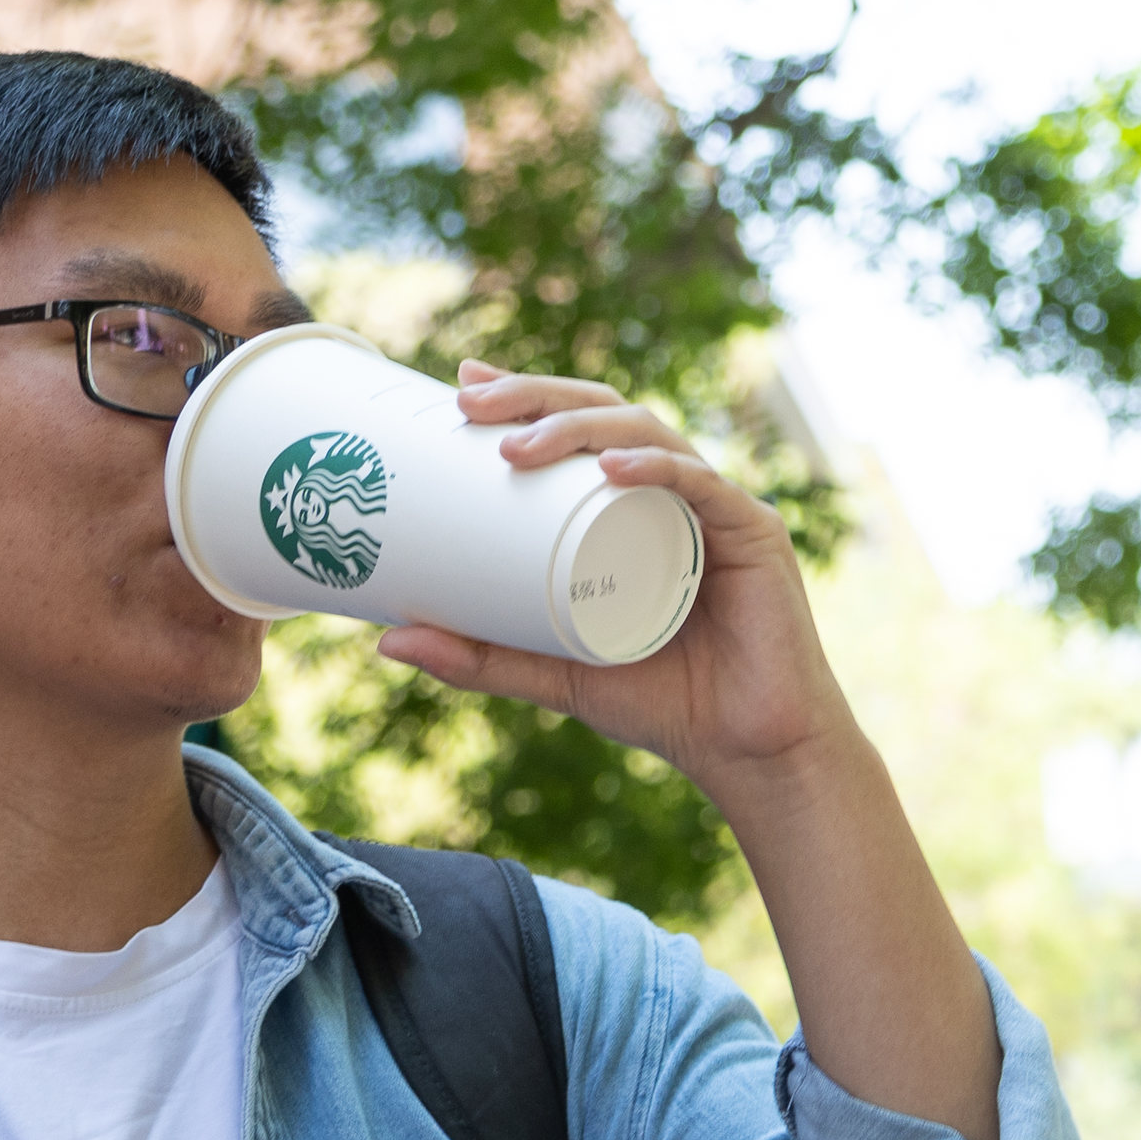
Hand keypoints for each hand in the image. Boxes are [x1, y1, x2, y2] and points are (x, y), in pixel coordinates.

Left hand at [372, 370, 850, 797]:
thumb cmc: (664, 703)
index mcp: (634, 508)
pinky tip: (612, 468)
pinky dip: (656, 468)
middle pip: (608, 414)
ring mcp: (718, 507)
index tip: (462, 386)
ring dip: (579, 429)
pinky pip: (702, 485)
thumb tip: (385, 639)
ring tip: (518, 448)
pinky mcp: (755, 534)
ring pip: (648, 435)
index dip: (526, 396)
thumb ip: (481, 656)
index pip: (579, 430)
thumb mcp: (553, 673)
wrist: (749, 753)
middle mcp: (677, 492)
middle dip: (538, 397)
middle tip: (472, 404)